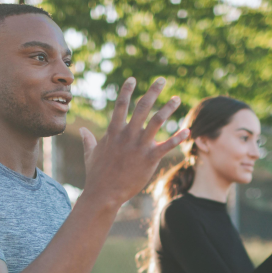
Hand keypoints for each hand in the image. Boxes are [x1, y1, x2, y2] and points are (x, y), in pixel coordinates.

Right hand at [79, 77, 189, 208]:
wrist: (103, 193)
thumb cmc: (96, 175)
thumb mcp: (90, 154)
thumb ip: (89, 140)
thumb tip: (84, 130)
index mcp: (114, 132)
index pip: (121, 105)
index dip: (126, 90)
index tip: (133, 79)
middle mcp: (127, 135)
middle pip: (142, 107)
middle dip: (153, 91)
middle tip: (162, 79)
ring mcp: (139, 146)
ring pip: (157, 121)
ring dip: (168, 108)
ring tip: (177, 98)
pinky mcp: (149, 159)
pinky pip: (167, 146)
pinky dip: (178, 138)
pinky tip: (188, 131)